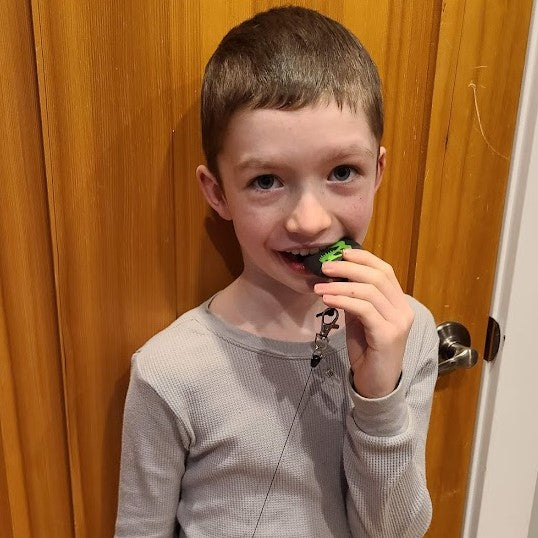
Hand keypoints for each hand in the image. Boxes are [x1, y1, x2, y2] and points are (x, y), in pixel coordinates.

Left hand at [313, 248, 413, 398]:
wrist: (376, 384)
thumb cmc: (367, 351)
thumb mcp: (360, 320)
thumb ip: (355, 299)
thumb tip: (336, 278)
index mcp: (398, 303)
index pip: (385, 271)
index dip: (364, 258)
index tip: (342, 253)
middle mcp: (402, 310)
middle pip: (378, 277)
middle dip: (349, 268)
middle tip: (325, 267)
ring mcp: (397, 323)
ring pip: (369, 291)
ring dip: (340, 285)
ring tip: (319, 287)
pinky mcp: (387, 335)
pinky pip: (364, 310)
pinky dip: (343, 300)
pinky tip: (327, 299)